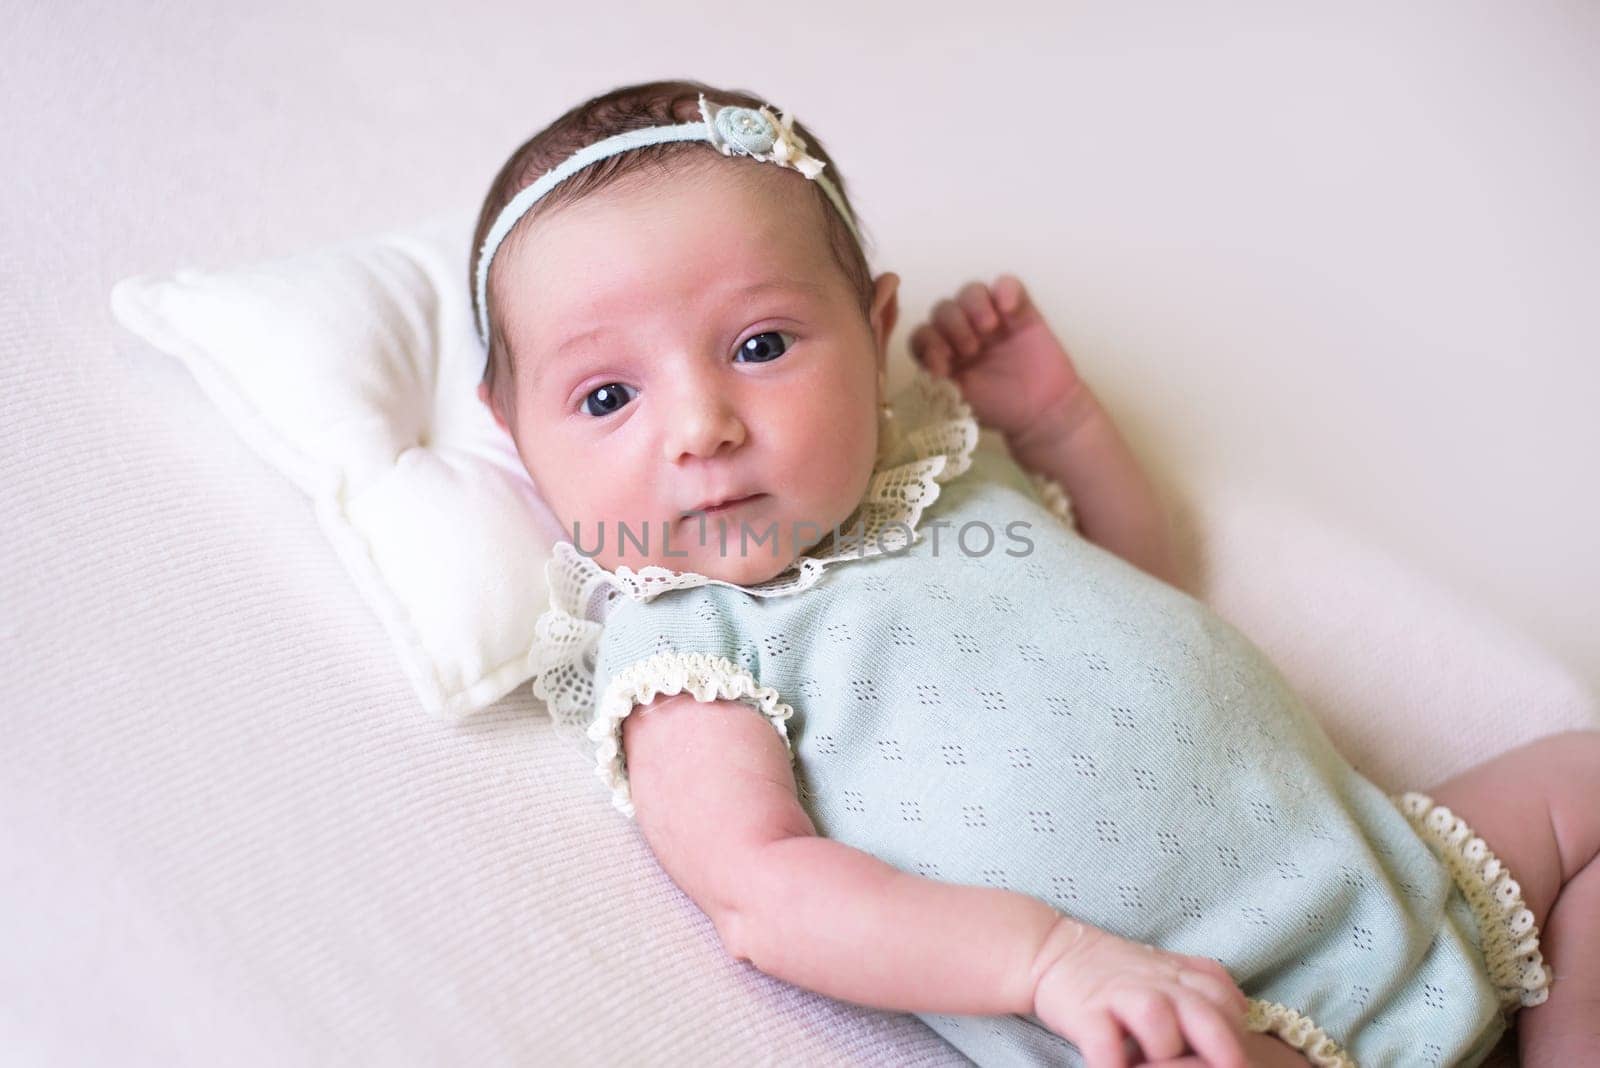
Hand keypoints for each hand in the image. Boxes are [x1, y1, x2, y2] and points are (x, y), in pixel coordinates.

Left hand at [908, 275, 1087, 445]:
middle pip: (944, 309)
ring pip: (971, 291)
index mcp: (945, 353)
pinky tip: (1009, 308)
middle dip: (952, 325)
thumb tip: (929, 367)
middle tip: (971, 349)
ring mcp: (993, 319)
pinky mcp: (1020, 310)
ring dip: (973, 305)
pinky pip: (1008, 284)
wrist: (1044, 412)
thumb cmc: (1000, 409)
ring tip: (989, 328)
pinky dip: (1005, 289)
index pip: (923, 335)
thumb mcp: (962, 402)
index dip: (927, 344)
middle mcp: (965, 333)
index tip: (943, 366)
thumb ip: (940, 383)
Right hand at [1030, 919, 1249, 1067]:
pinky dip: (1114, 1066)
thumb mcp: (1166, 966)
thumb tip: (1243, 1010)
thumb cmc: (1115, 969)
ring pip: (1159, 1022)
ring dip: (1163, 1054)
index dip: (1236, 1034)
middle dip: (1222, 1050)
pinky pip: (1105, 1046)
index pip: (1227, 1002)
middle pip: (1205, 1013)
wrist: (1050, 951)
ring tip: (1152, 1067)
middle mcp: (1157, 983)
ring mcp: (1121, 995)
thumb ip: (1203, 982)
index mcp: (1180, 975)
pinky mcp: (1086, 1013)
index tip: (1230, 1058)